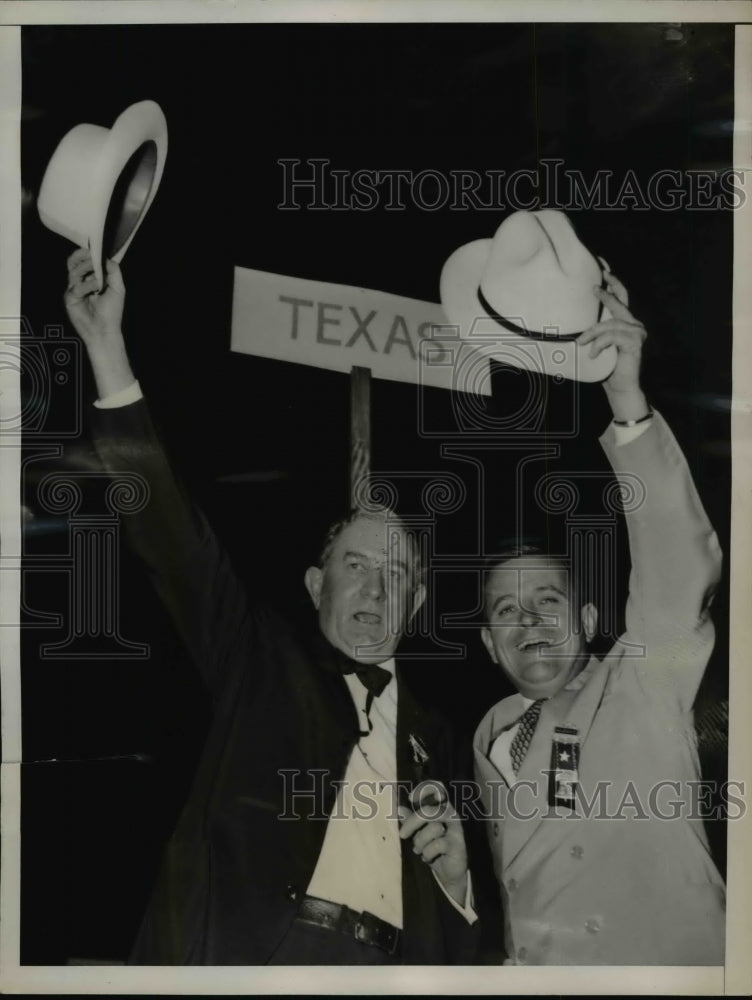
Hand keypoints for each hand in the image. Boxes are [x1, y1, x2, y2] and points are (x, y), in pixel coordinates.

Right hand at [63, 249, 134, 398]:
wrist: (105, 330)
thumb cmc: (112, 311)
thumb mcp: (118, 288)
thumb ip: (113, 272)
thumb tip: (108, 257)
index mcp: (90, 278)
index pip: (83, 261)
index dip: (86, 253)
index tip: (94, 247)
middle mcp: (80, 282)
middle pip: (73, 263)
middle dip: (81, 256)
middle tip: (90, 253)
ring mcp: (73, 290)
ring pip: (74, 272)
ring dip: (86, 269)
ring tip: (97, 272)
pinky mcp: (69, 299)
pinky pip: (76, 288)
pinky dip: (87, 285)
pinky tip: (96, 288)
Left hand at [398, 781, 467, 905]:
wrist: (448, 872)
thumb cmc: (433, 847)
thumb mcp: (419, 833)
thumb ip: (411, 820)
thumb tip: (399, 808)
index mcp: (442, 807)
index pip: (438, 789)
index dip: (425, 790)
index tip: (411, 798)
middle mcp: (451, 814)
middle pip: (428, 811)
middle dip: (412, 823)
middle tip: (402, 835)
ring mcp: (456, 829)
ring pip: (433, 828)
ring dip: (420, 842)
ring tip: (419, 850)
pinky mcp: (458, 844)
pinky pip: (437, 845)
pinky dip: (428, 853)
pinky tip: (428, 858)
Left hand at [577, 272, 648, 419]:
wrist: (619, 387)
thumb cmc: (606, 367)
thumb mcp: (597, 344)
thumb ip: (594, 331)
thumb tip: (572, 320)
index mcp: (625, 322)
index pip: (621, 297)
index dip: (614, 283)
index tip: (604, 269)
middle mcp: (634, 324)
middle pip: (619, 303)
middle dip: (607, 293)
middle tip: (594, 287)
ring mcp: (636, 333)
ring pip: (610, 324)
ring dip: (593, 333)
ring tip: (581, 342)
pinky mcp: (635, 344)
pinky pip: (612, 337)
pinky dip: (600, 344)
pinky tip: (593, 354)